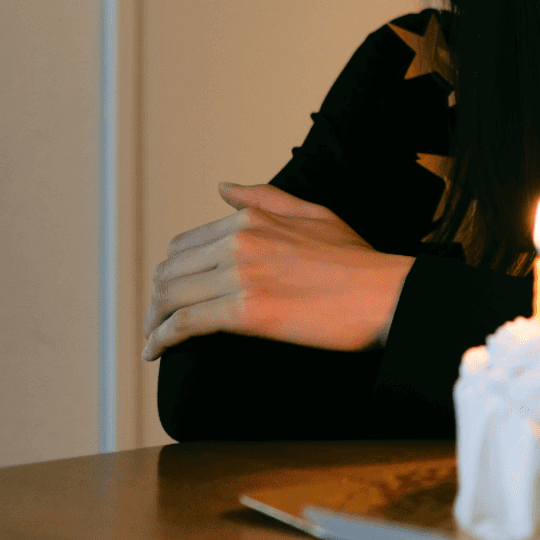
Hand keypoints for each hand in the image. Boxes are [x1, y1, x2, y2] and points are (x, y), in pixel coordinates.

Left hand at [142, 182, 414, 360]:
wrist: (387, 296)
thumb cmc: (360, 261)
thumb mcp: (315, 214)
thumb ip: (266, 198)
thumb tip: (223, 187)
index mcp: (251, 218)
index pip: (186, 244)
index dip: (172, 273)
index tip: (172, 294)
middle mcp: (239, 240)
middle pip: (170, 271)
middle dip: (157, 298)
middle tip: (157, 322)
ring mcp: (240, 275)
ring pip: (170, 297)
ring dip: (153, 321)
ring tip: (152, 340)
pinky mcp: (245, 312)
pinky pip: (185, 324)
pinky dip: (163, 338)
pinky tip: (156, 351)